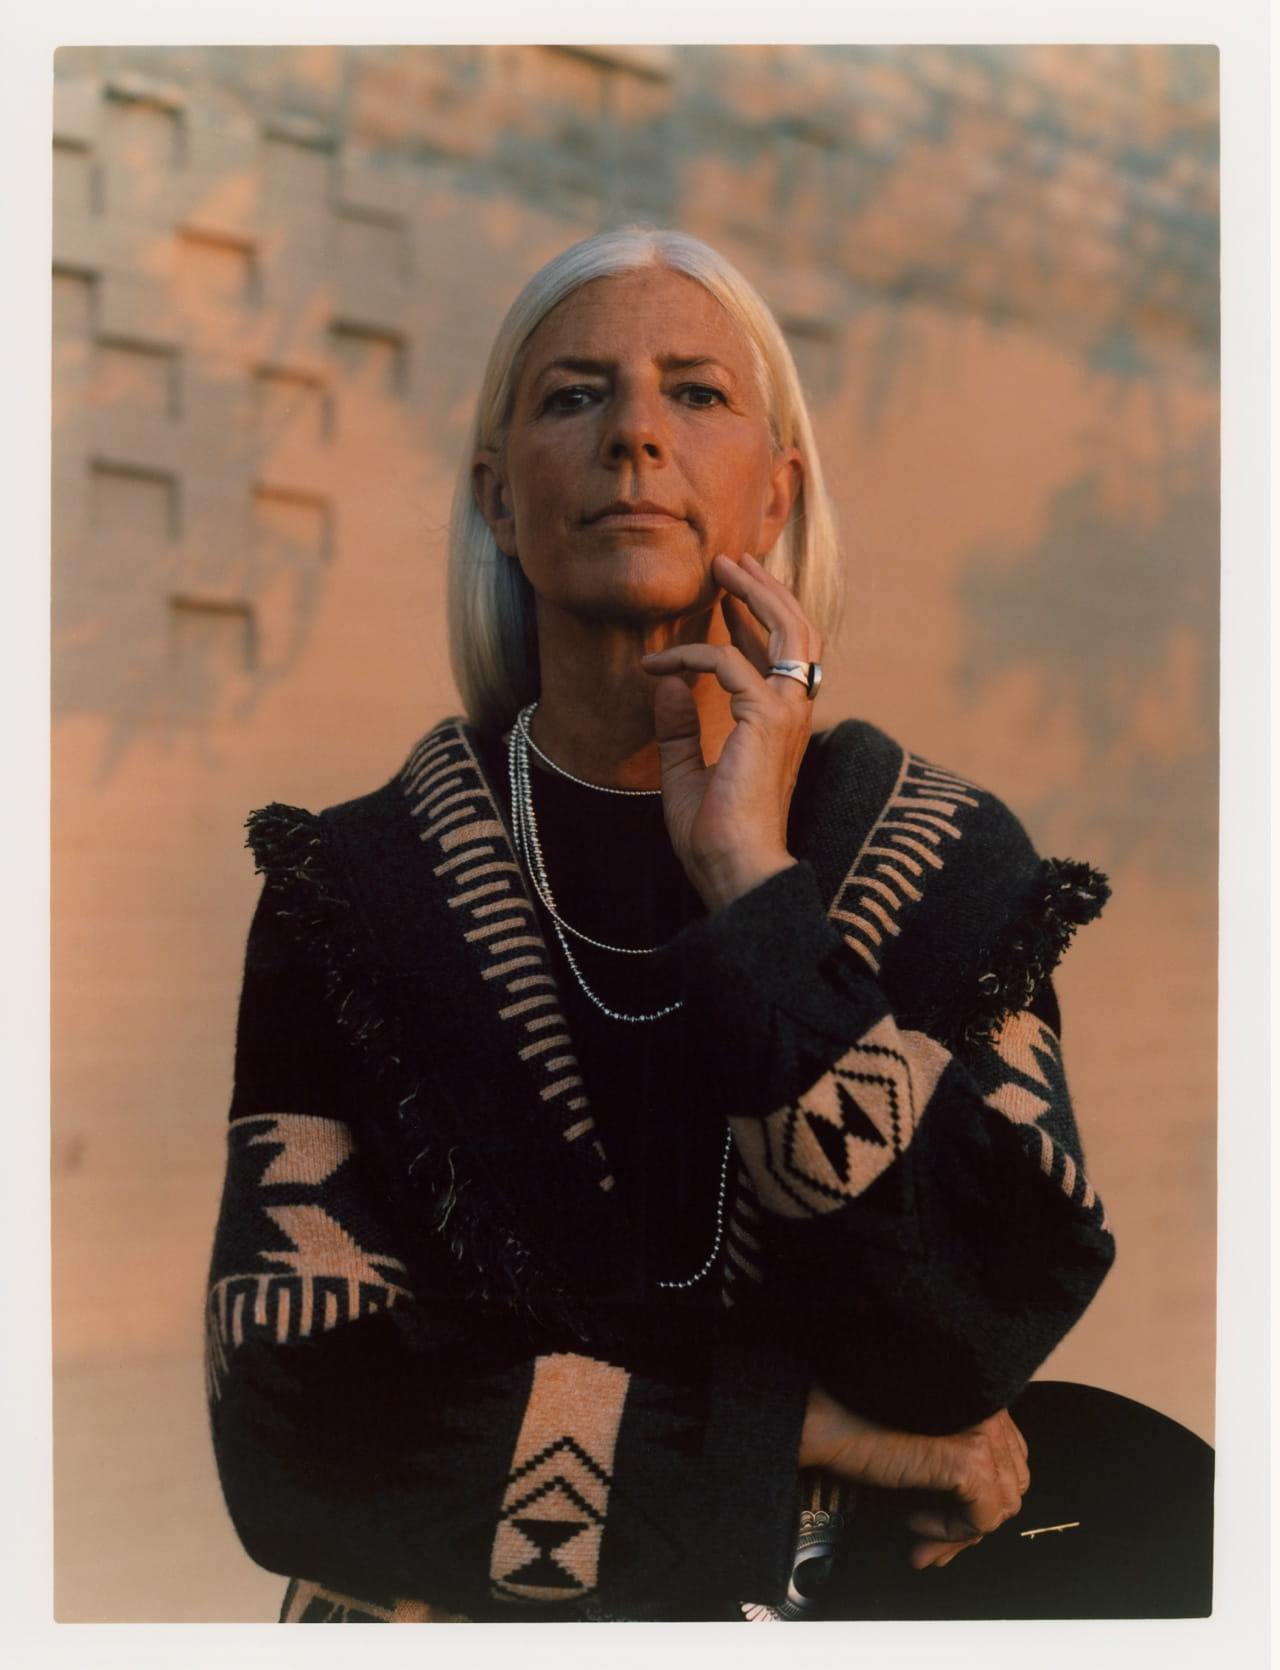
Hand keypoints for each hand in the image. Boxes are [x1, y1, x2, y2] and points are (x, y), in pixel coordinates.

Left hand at [640, 552, 822, 911]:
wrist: (731, 866)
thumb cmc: (714, 833)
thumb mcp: (687, 770)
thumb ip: (679, 727)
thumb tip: (665, 682)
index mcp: (780, 724)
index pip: (779, 655)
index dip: (755, 618)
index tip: (726, 596)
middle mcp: (793, 712)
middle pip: (797, 630)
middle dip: (766, 589)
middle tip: (731, 562)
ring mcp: (786, 712)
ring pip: (786, 630)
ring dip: (754, 593)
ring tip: (722, 568)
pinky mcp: (766, 718)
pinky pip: (725, 662)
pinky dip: (689, 655)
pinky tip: (657, 666)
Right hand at [799, 1385, 1029, 1569]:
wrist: (825, 1416)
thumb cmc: (859, 1421)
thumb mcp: (921, 1440)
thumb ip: (953, 1461)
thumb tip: (974, 1523)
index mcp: (981, 1395)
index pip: (1009, 1459)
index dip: (980, 1498)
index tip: (946, 1524)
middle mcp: (991, 1404)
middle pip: (1010, 1483)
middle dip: (972, 1523)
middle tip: (932, 1545)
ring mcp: (983, 1429)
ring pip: (1002, 1504)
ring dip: (960, 1532)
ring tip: (921, 1536)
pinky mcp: (969, 1456)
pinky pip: (982, 1517)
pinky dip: (952, 1531)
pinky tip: (914, 1519)